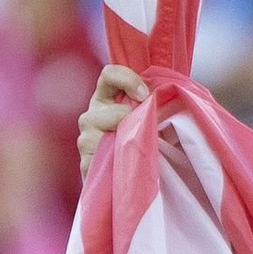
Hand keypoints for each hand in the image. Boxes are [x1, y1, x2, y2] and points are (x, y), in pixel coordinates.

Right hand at [78, 64, 148, 179]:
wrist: (132, 178)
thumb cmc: (146, 143)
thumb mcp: (152, 120)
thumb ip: (155, 106)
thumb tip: (168, 99)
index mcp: (107, 98)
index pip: (109, 75)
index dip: (126, 79)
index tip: (145, 95)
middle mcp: (93, 115)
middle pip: (104, 109)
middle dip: (127, 118)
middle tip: (144, 131)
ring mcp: (86, 139)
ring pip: (96, 136)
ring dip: (120, 145)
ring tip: (134, 154)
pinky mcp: (85, 163)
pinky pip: (93, 161)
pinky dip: (112, 166)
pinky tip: (122, 169)